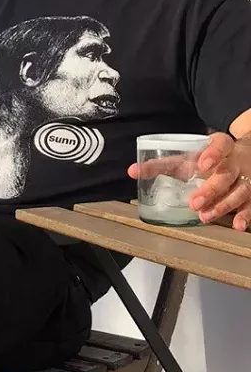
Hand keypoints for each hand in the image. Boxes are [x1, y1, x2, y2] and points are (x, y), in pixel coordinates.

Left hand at [128, 132, 250, 230]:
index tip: (202, 163)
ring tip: (205, 216)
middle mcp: (236, 162)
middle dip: (211, 189)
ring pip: (239, 191)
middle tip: (194, 202)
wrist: (247, 154)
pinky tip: (238, 225)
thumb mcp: (188, 156)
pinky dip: (246, 216)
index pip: (221, 145)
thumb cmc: (209, 158)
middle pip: (226, 174)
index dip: (213, 153)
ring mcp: (246, 179)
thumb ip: (161, 164)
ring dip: (223, 205)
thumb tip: (132, 171)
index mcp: (222, 147)